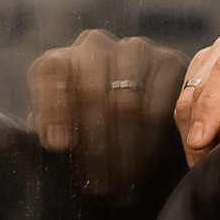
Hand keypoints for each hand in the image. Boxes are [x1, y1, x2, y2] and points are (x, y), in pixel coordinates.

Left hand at [29, 29, 186, 196]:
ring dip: (122, 143)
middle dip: (94, 138)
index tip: (58, 145)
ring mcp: (134, 50)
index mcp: (63, 59)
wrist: (145, 97)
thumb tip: (53, 140)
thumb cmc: (93, 113)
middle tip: (97, 173)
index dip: (54, 108)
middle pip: (92, 90)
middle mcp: (95, 46)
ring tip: (120, 172)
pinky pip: (157, 104)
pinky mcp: (167, 61)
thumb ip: (52, 126)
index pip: (52, 71)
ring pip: (126, 100)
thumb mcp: (65, 120)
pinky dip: (149, 136)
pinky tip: (142, 156)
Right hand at [173, 25, 219, 159]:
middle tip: (210, 158)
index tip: (199, 140)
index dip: (212, 105)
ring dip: (194, 127)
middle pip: (207, 84)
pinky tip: (208, 136)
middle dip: (202, 126)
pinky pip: (186, 94)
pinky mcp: (208, 59)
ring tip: (211, 152)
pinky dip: (192, 121)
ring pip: (191, 91)